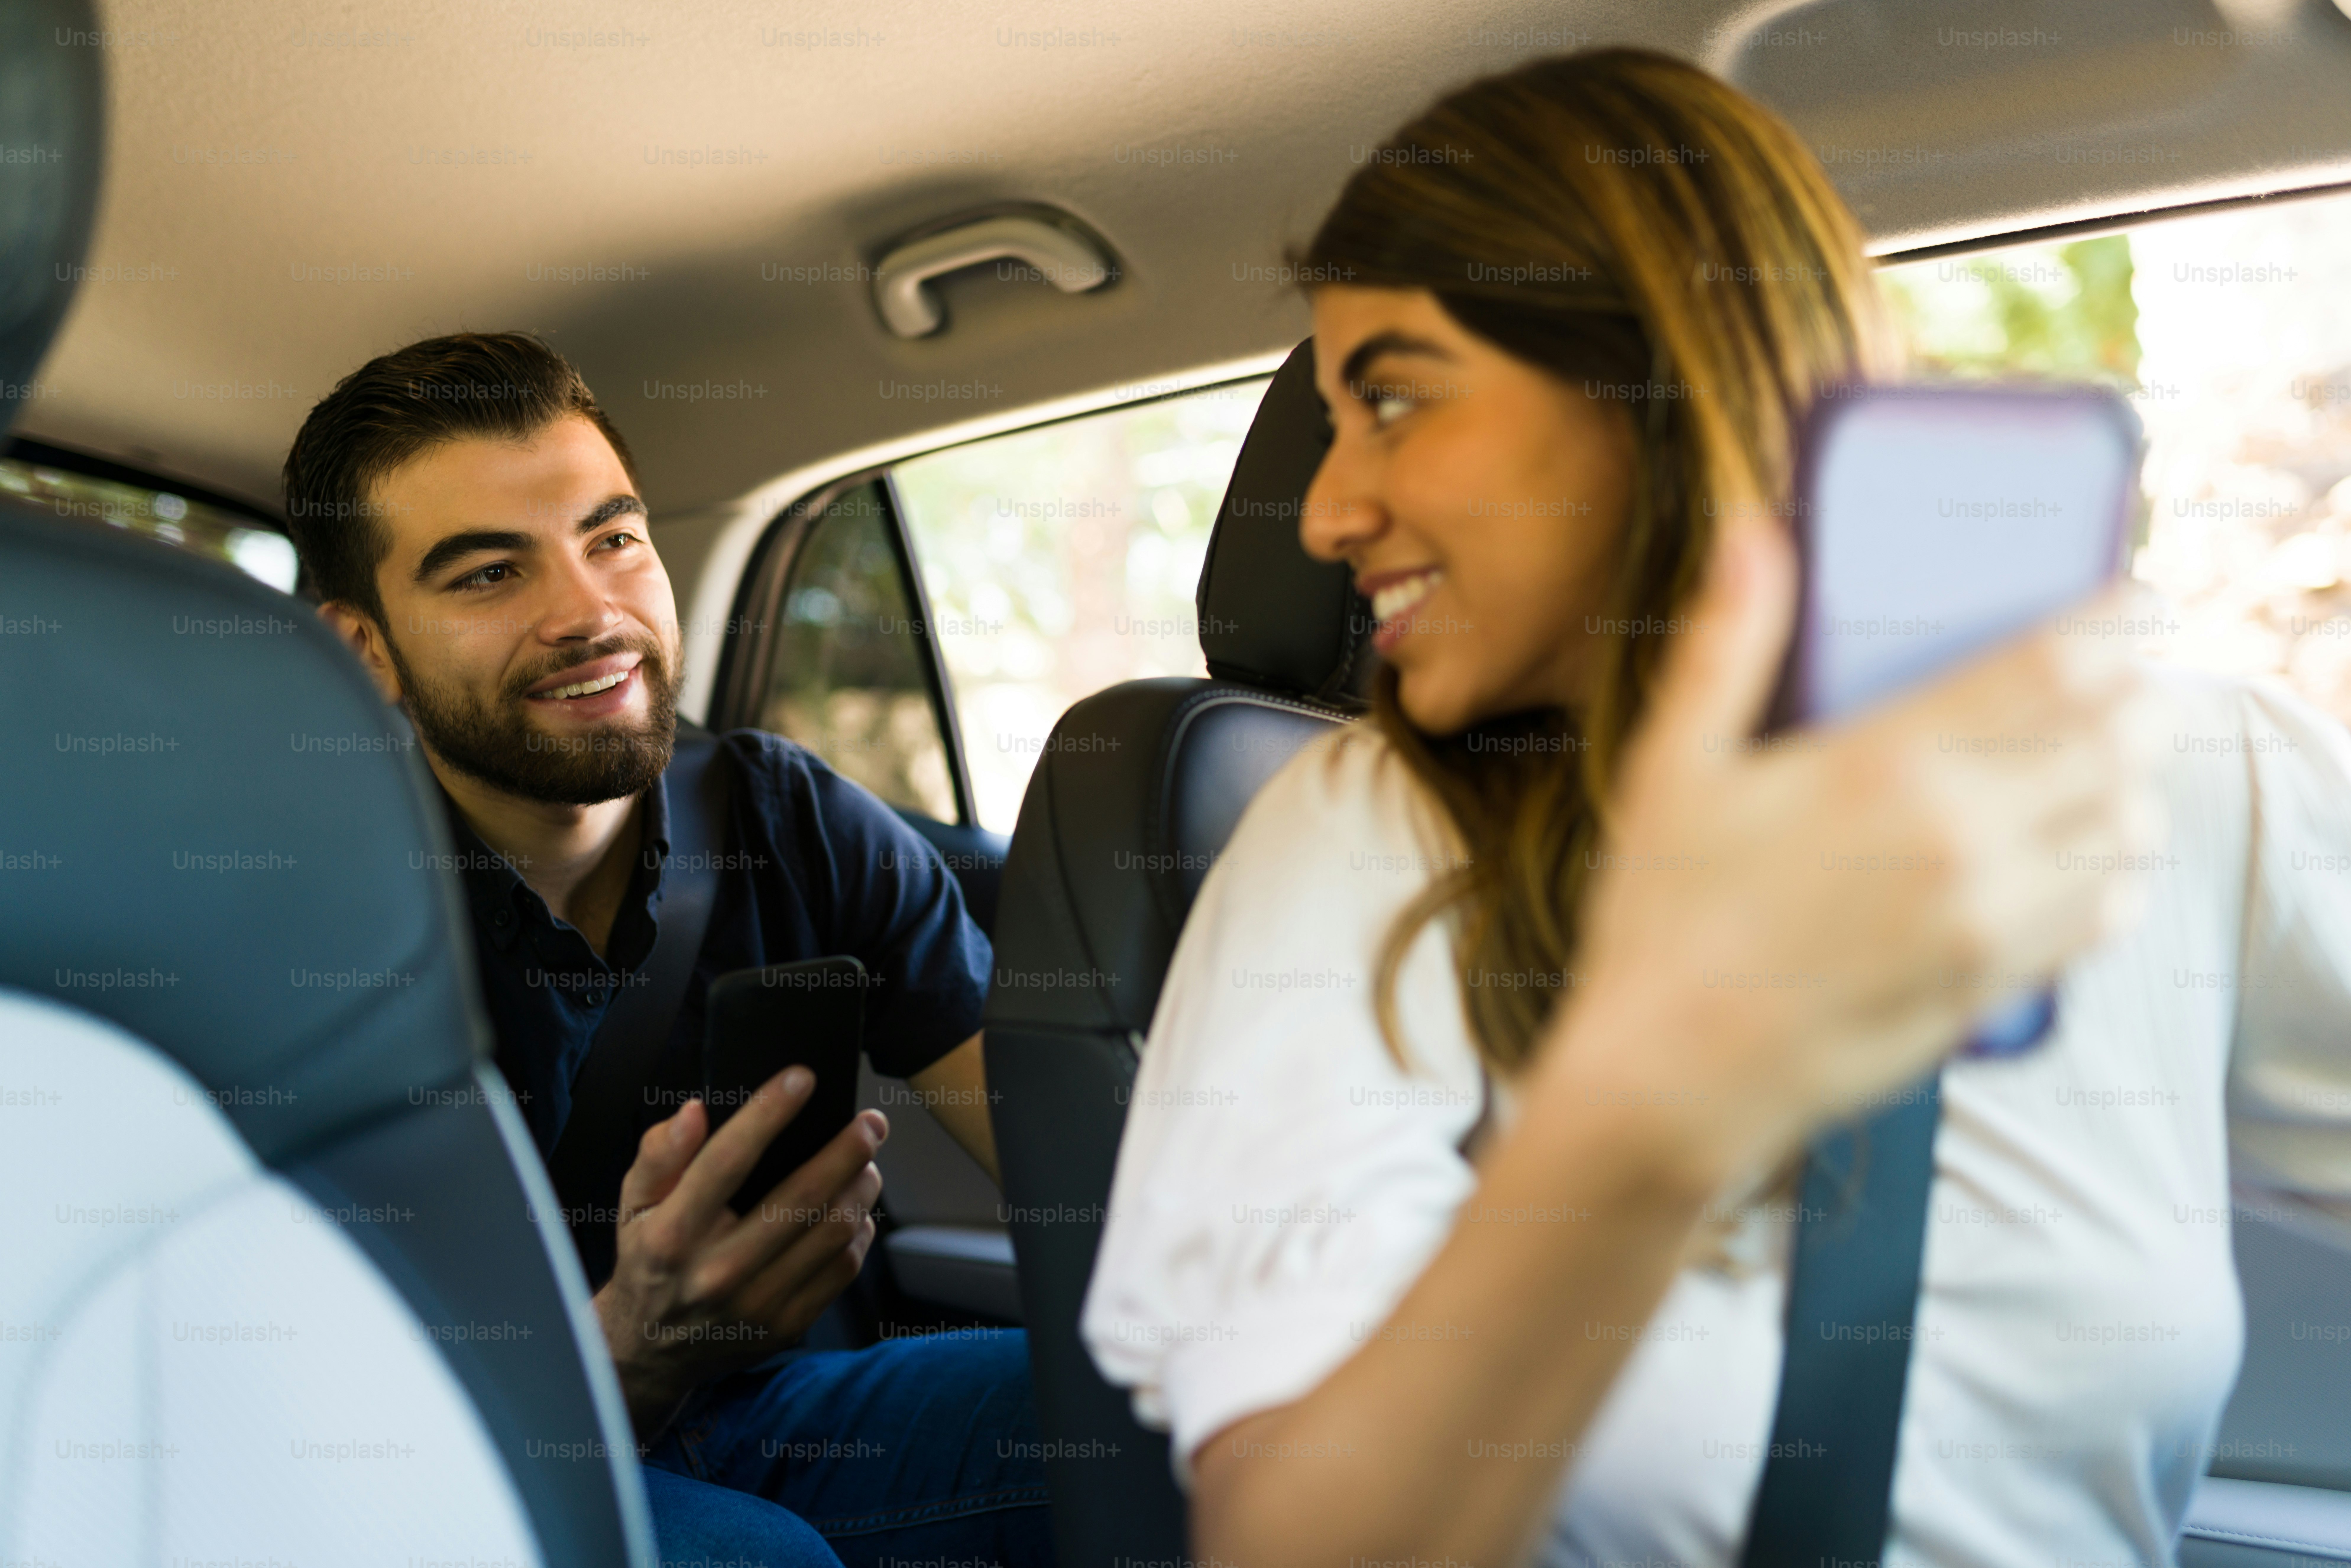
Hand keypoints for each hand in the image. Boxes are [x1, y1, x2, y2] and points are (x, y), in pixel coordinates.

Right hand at [590, 1066, 887, 1437]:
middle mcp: (717, 1272)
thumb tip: (695, 1111)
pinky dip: (859, 1230)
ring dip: (861, 1187)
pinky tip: (855, 1208)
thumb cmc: (649, 1259)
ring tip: (866, 1161)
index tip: (802, 1077)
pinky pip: (843, 1269)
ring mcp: (757, 1304)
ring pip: (834, 1232)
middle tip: (871, 1121)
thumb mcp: (633, 1205)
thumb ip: (659, 1155)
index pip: (727, 1161)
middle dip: (848, 1150)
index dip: (768, 1113)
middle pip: (803, 1198)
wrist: (650, 1348)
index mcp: (673, 1235)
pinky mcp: (787, 1324)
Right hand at [1554, 515, 2164, 1179]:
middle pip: (2119, 739)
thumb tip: (1751, 533)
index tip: (2127, 602)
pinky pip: (2105, 915)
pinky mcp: (1995, 984)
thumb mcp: (1674, 766)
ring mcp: (1987, 919)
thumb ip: (1727, 643)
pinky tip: (2088, 856)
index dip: (2117, 621)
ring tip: (2108, 762)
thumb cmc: (1664, 918)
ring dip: (2133, 783)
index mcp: (1886, 765)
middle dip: (2139, 695)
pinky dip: (2117, 873)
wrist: (1672, 1077)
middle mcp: (1960, 838)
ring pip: (2127, 827)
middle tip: (2121, 677)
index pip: (2061, 666)